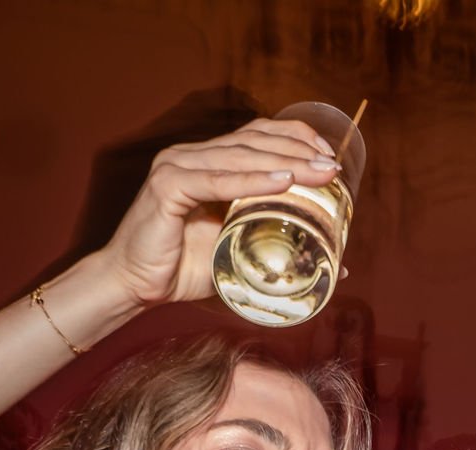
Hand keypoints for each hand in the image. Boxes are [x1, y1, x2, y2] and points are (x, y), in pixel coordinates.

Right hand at [101, 118, 342, 307]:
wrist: (134, 287)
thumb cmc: (182, 270)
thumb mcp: (241, 255)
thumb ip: (281, 252)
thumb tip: (341, 266)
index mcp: (207, 162)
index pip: (256, 136)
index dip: (294, 137)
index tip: (328, 154)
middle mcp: (191, 155)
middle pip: (253, 142)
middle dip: (298, 150)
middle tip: (332, 166)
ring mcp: (176, 166)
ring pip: (239, 156)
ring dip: (284, 162)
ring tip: (318, 172)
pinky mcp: (167, 186)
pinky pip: (216, 181)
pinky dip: (252, 181)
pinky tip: (283, 183)